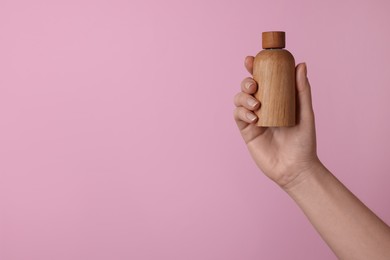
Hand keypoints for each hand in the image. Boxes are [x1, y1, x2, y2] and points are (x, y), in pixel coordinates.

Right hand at [233, 56, 322, 188]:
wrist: (295, 167)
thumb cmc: (304, 141)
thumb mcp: (305, 112)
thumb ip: (302, 89)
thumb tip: (301, 64)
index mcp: (276, 99)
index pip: (263, 79)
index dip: (255, 67)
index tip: (252, 59)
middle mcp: (263, 106)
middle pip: (247, 87)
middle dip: (246, 81)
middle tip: (253, 85)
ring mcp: (253, 118)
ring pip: (239, 99)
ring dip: (243, 97)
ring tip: (256, 104)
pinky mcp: (246, 131)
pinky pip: (238, 116)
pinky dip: (242, 113)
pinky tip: (254, 118)